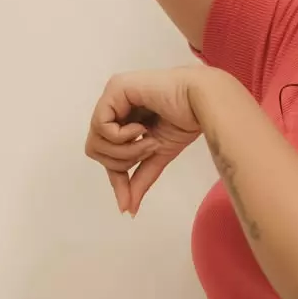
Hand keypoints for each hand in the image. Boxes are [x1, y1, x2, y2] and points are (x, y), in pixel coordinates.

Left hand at [85, 66, 203, 215]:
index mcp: (122, 117)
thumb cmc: (185, 121)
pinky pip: (101, 126)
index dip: (116, 178)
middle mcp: (113, 105)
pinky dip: (122, 136)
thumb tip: (128, 209)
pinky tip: (142, 128)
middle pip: (96, 149)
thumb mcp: (157, 155)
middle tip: (149, 149)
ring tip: (149, 139)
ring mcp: (112, 95)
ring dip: (126, 149)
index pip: (106, 153)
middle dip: (122, 160)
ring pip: (96, 140)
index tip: (126, 204)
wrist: (201, 103)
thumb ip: (140, 178)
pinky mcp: (115, 88)